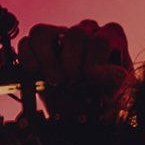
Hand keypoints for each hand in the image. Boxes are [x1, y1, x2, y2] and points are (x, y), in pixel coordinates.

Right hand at [16, 19, 131, 121]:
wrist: (86, 112)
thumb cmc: (106, 97)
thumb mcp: (118, 90)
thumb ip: (114, 78)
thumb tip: (96, 72)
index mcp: (107, 38)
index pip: (102, 37)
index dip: (95, 58)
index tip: (90, 78)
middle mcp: (82, 33)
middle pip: (74, 34)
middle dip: (72, 63)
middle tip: (72, 83)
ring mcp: (56, 37)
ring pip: (44, 33)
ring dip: (47, 59)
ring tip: (54, 80)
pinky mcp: (35, 48)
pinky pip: (25, 43)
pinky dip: (27, 58)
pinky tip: (34, 73)